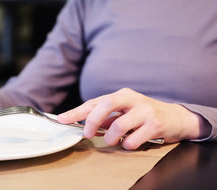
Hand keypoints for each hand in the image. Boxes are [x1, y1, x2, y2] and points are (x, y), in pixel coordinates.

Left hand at [58, 88, 210, 149]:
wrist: (177, 118)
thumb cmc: (145, 115)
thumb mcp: (125, 111)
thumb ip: (106, 117)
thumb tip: (84, 123)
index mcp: (122, 95)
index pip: (95, 101)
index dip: (77, 111)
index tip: (62, 119)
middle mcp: (132, 99)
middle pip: (106, 104)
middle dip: (92, 121)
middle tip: (87, 134)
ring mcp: (145, 110)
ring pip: (119, 125)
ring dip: (111, 138)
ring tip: (113, 140)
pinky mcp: (155, 124)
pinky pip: (133, 139)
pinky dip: (127, 144)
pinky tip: (130, 142)